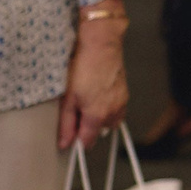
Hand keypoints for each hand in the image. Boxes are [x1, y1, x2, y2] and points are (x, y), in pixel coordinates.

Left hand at [57, 5, 129, 149]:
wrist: (101, 46)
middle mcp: (113, 112)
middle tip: (74, 112)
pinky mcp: (125, 94)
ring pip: (109, 122)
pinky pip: (117, 111)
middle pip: (99, 133)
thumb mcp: (67, 98)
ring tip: (86, 103)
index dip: (76, 141)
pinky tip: (97, 97)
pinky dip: (107, 110)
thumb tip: (65, 143)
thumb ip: (66, 124)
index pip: (87, 141)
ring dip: (98, 120)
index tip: (68, 135)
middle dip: (86, 128)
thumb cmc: (82, 68)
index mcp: (97, 115)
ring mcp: (121, 103)